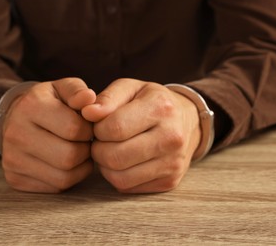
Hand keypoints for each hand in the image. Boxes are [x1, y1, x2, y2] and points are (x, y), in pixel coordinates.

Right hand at [2, 78, 95, 192]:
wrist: (16, 117)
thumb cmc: (49, 103)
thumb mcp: (63, 88)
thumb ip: (78, 91)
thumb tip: (89, 98)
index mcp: (31, 105)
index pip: (74, 129)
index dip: (89, 130)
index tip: (87, 126)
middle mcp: (16, 133)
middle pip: (69, 157)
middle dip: (85, 150)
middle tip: (84, 142)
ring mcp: (12, 159)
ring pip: (64, 177)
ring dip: (80, 167)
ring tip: (77, 151)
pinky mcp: (15, 179)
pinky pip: (55, 187)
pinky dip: (68, 177)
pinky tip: (65, 163)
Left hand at [82, 78, 200, 192]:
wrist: (187, 120)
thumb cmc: (151, 102)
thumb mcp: (131, 88)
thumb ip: (107, 98)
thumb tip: (87, 113)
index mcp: (161, 107)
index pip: (114, 128)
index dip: (97, 129)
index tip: (100, 125)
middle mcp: (172, 137)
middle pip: (115, 157)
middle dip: (98, 150)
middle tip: (101, 141)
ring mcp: (173, 163)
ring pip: (119, 177)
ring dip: (105, 166)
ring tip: (110, 150)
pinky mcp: (169, 181)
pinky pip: (128, 187)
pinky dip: (117, 176)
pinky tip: (122, 162)